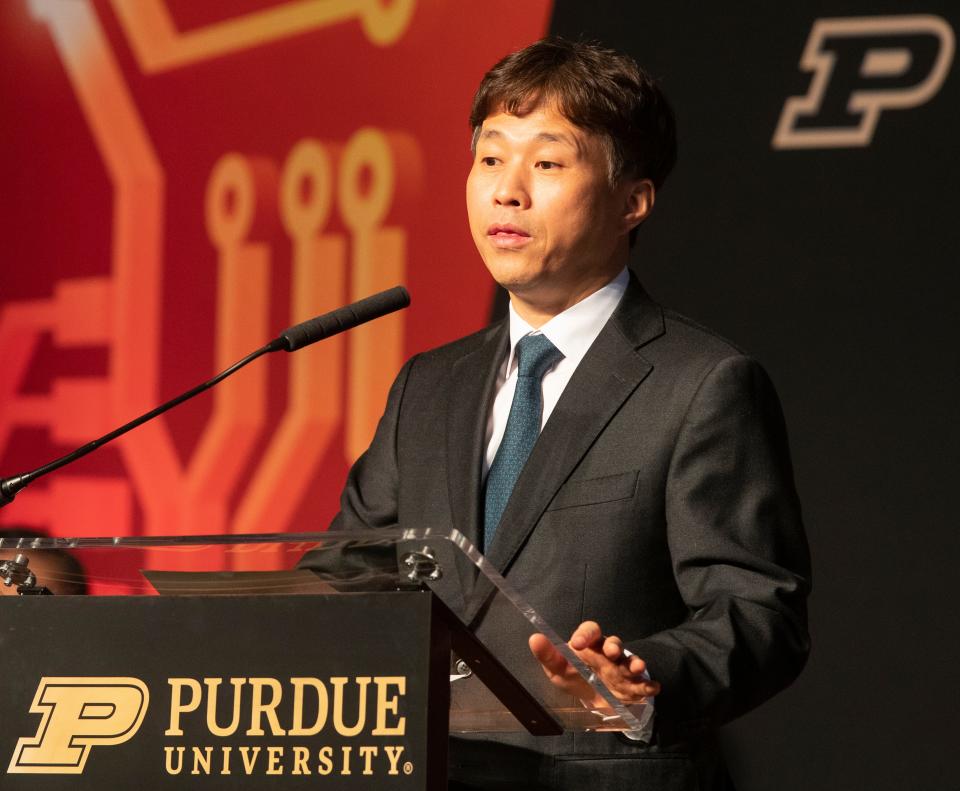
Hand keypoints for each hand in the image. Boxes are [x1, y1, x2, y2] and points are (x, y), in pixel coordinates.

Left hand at [529, 620, 660, 711]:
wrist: (595, 699)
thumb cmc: (575, 677)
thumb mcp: (558, 670)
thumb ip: (548, 656)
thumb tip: (534, 638)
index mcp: (589, 645)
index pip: (590, 631)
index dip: (586, 634)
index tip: (578, 644)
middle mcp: (607, 653)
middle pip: (613, 642)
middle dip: (613, 646)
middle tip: (610, 653)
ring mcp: (622, 668)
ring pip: (630, 660)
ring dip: (634, 662)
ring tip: (636, 668)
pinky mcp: (633, 684)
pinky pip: (643, 681)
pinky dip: (648, 684)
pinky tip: (653, 687)